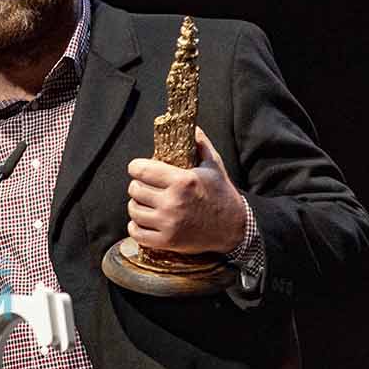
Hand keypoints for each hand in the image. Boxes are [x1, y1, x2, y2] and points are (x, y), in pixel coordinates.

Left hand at [126, 127, 246, 254]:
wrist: (234, 228)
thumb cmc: (222, 194)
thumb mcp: (214, 166)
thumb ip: (200, 144)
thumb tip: (192, 127)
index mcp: (182, 181)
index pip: (141, 169)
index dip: (136, 167)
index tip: (139, 169)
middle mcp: (173, 202)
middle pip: (134, 189)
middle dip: (138, 186)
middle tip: (146, 187)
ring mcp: (168, 223)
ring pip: (133, 210)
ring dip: (137, 205)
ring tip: (147, 204)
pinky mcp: (166, 241)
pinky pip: (136, 232)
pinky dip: (136, 226)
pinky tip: (145, 221)